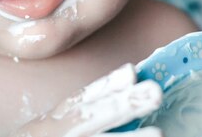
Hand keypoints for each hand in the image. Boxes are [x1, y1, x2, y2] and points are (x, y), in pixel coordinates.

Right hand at [11, 63, 162, 136]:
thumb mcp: (48, 132)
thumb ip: (76, 118)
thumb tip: (124, 88)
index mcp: (43, 129)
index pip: (75, 103)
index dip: (103, 86)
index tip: (131, 71)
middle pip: (83, 120)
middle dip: (119, 105)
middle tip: (154, 93)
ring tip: (158, 133)